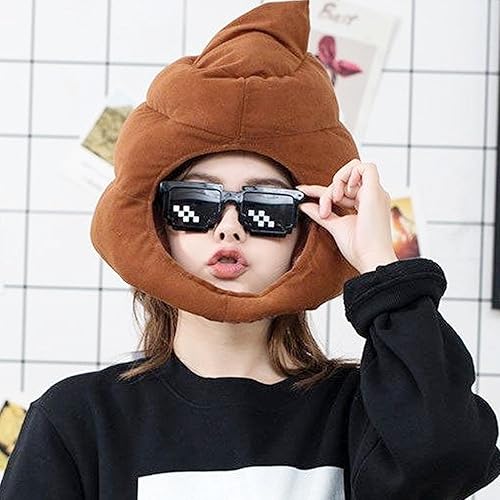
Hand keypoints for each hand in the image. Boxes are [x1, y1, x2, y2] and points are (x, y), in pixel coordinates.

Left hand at [296, 159, 397, 273]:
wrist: (370, 258)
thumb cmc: (358, 248)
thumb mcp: (334, 226)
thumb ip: (320, 214)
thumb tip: (304, 205)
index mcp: (365, 205)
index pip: (340, 190)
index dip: (320, 190)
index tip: (301, 191)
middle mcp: (372, 197)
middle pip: (344, 181)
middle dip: (328, 192)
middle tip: (324, 212)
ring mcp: (375, 193)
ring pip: (353, 170)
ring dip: (338, 182)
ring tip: (334, 201)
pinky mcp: (375, 192)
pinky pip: (366, 168)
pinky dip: (351, 173)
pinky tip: (343, 192)